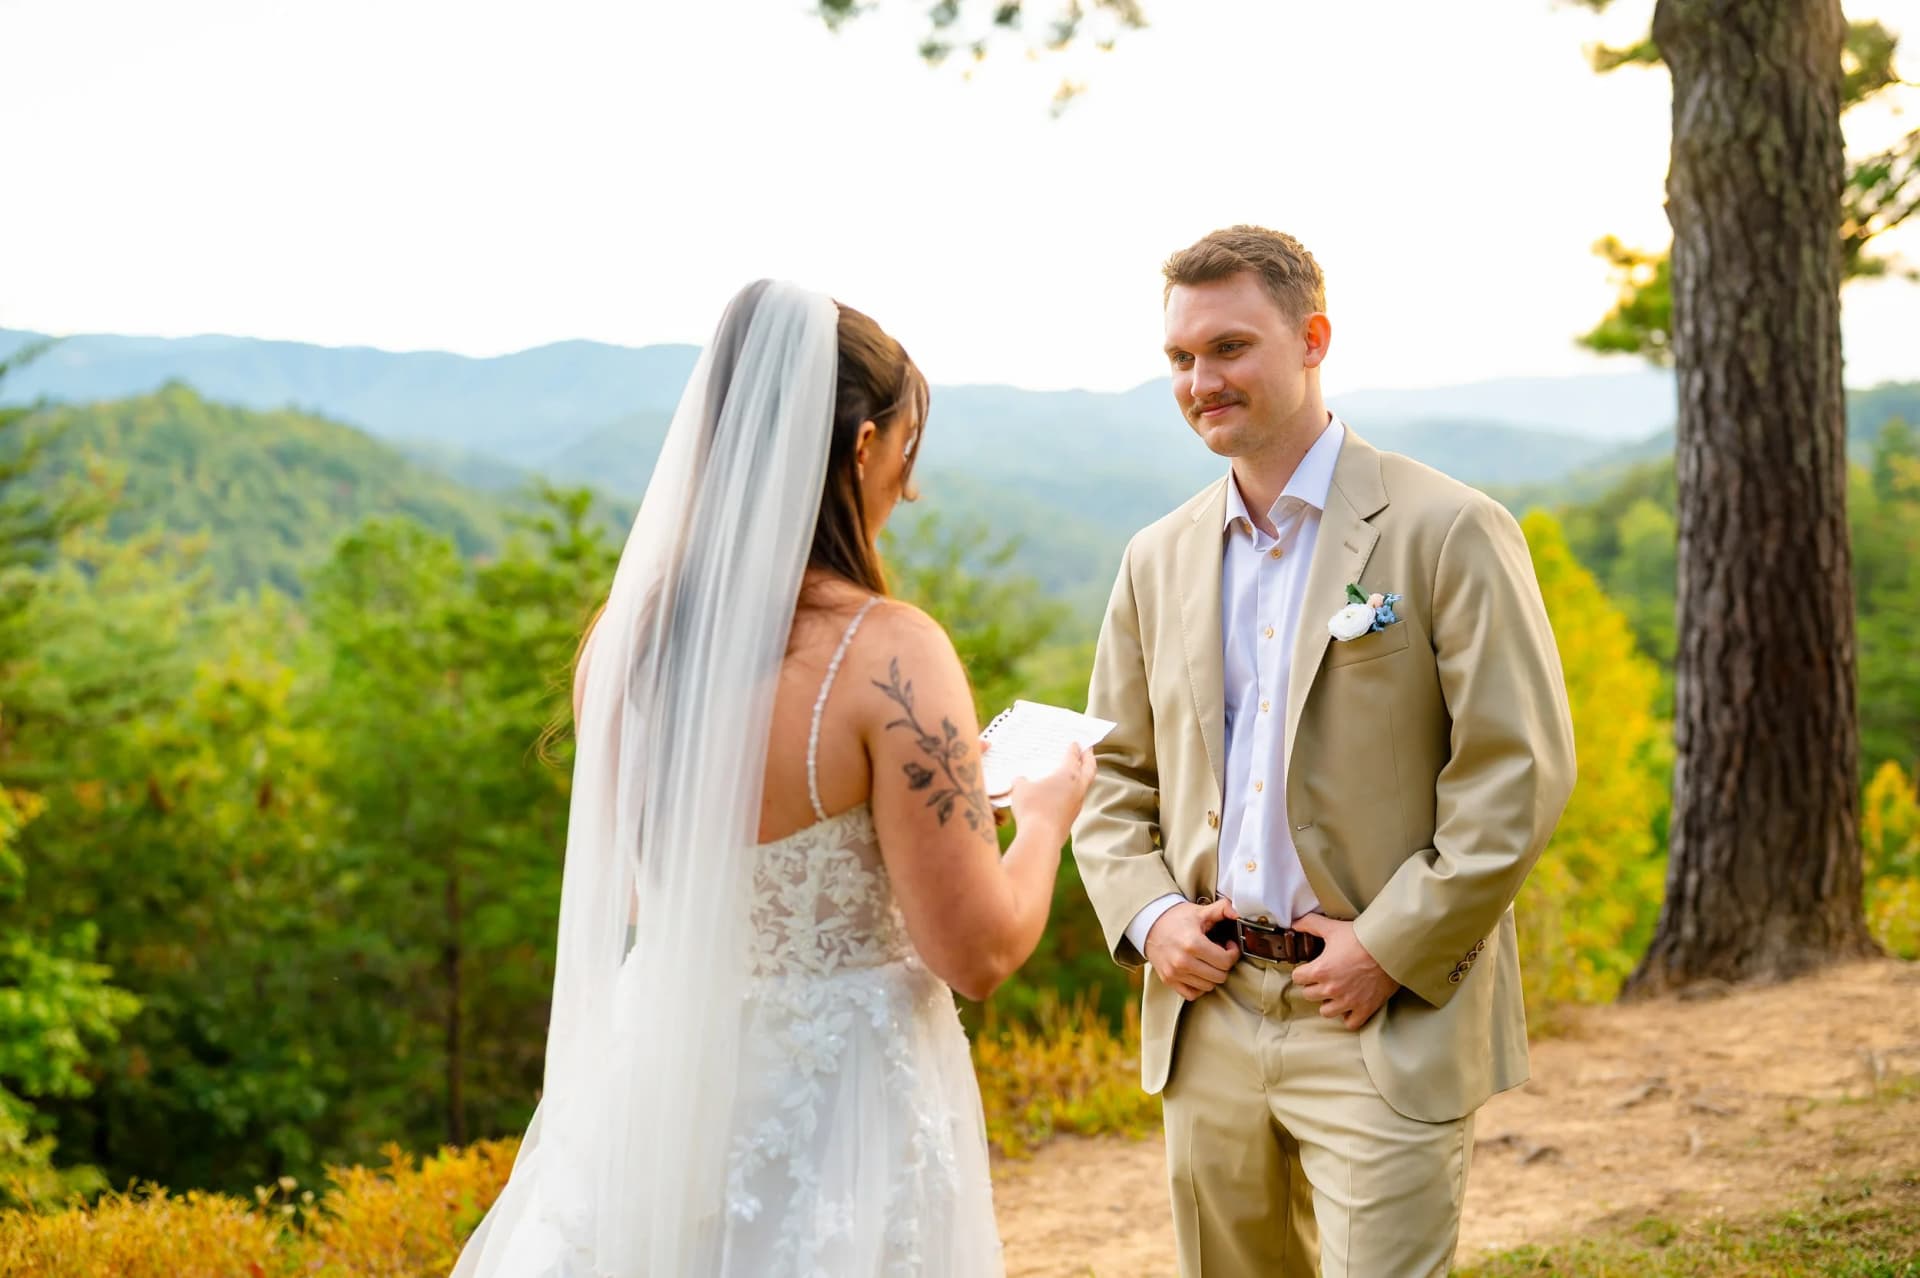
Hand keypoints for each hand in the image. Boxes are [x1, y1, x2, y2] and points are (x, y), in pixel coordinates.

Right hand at [1006, 743, 1095, 841]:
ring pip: (1085, 786)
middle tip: (1089, 750)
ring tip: (1077, 772)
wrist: (1040, 838)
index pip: (1074, 757)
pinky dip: (1074, 792)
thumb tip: (1020, 779)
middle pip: (1090, 769)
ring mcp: (1077, 804)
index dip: (1075, 748)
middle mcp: (1077, 788)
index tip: (1076, 743)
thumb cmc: (1032, 808)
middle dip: (1090, 758)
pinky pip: (1076, 799)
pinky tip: (1063, 794)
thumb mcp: (1020, 789)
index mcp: (1068, 775)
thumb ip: (1021, 781)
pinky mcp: (1072, 818)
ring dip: (1084, 776)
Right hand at [1144, 897, 1240, 1000]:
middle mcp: (1182, 961)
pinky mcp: (1168, 980)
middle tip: (1219, 953)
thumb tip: (1238, 912)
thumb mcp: (1200, 911)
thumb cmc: (1176, 918)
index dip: (1233, 953)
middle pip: (1219, 976)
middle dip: (1224, 965)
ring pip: (1208, 986)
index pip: (1225, 961)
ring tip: (1208, 961)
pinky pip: (1192, 994)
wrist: (1149, 924)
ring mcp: (1174, 973)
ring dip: (1212, 975)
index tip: (1228, 945)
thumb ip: (1222, 909)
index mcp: (1192, 943)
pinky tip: (1198, 972)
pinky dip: (1199, 986)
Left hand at [1290, 914, 1399, 1029]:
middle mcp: (1332, 989)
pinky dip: (1348, 1016)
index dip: (1303, 971)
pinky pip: (1350, 1023)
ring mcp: (1348, 1001)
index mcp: (1321, 970)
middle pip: (1309, 995)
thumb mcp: (1333, 928)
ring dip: (1328, 1003)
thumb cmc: (1362, 938)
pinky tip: (1350, 1005)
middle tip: (1324, 978)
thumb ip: (1310, 924)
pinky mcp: (1365, 1009)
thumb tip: (1294, 923)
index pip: (1298, 978)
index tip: (1310, 968)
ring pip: (1326, 1012)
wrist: (1390, 948)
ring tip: (1335, 992)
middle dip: (1314, 986)